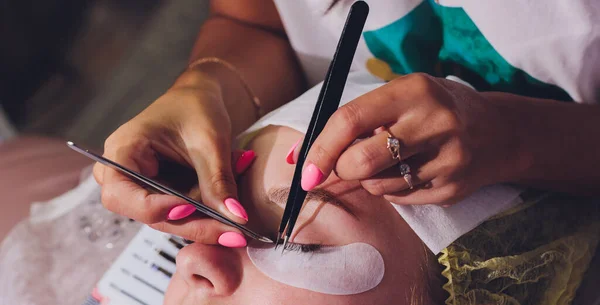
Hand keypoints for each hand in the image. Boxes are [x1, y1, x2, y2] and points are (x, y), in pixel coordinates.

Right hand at [94, 75, 255, 246]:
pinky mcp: (162, 195)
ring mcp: (143, 187)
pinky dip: (207, 215)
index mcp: (122, 152)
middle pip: (147, 215)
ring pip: (168, 220)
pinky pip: (181, 215)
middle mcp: (124, 174)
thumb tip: (235, 218)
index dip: (154, 207)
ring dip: (204, 222)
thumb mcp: (210, 141)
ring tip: (239, 221)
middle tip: (231, 232)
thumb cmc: (197, 107)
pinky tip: (232, 213)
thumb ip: (218, 180)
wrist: (201, 99)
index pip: (121, 195)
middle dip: (191, 224)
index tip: (190, 208)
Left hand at [292, 73, 519, 205]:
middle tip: (347, 164)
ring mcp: (447, 159)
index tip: (306, 171)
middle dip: (342, 170)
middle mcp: (434, 122)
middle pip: (362, 161)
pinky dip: (392, 189)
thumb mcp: (401, 96)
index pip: (350, 120)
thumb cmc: (434, 109)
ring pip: (378, 186)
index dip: (321, 149)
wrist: (499, 132)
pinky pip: (399, 199)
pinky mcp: (453, 188)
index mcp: (413, 90)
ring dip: (369, 179)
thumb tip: (301, 156)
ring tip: (391, 160)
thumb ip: (357, 120)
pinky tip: (413, 171)